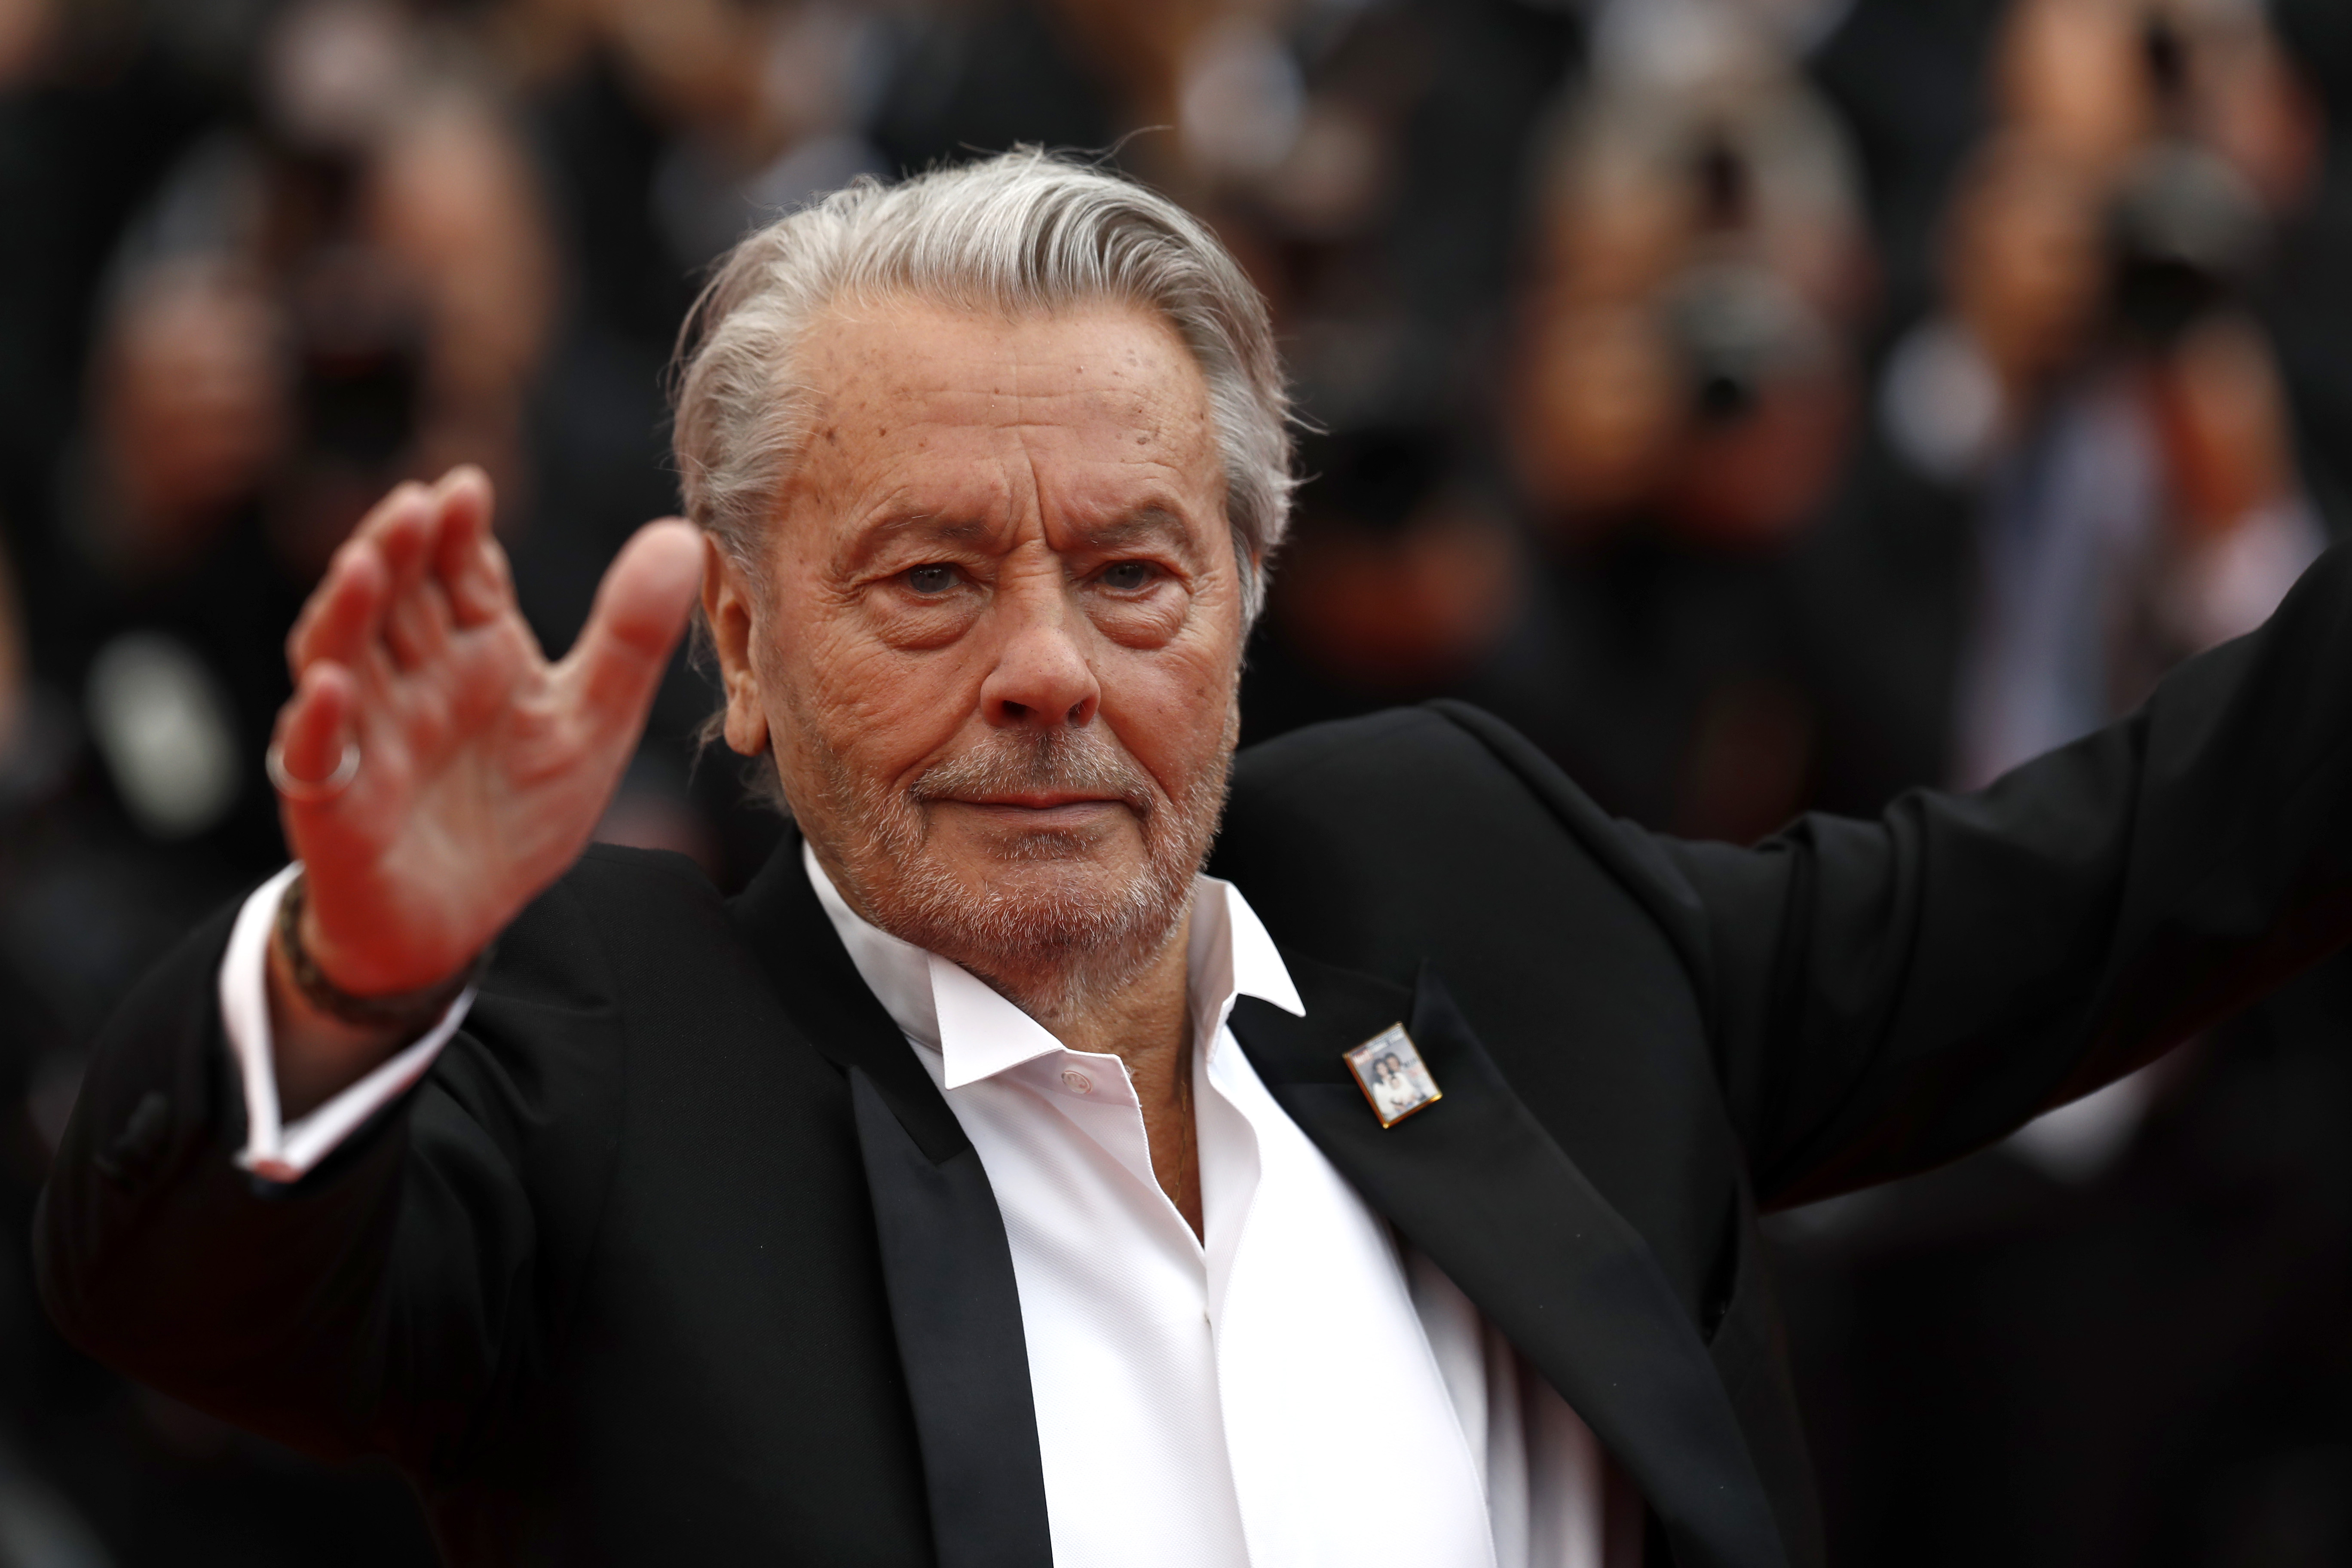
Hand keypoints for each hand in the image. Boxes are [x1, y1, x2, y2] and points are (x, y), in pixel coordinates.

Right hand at [271, 467, 703, 1000]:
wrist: (462, 919)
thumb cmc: (517, 813)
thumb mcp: (592, 722)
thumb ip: (631, 636)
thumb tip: (681, 536)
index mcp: (472, 651)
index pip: (457, 574)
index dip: (456, 532)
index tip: (468, 488)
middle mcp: (410, 679)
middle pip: (392, 598)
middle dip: (396, 549)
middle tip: (415, 504)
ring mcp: (364, 734)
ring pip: (338, 656)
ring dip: (344, 610)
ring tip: (363, 563)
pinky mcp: (333, 802)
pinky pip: (314, 756)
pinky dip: (317, 722)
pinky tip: (328, 688)